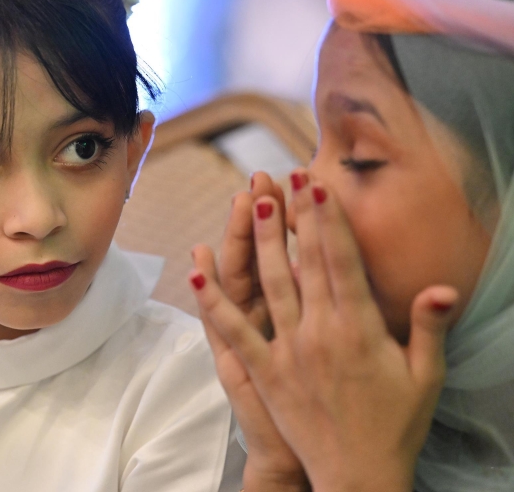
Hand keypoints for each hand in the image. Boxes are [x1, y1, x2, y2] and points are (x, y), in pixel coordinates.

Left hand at [193, 171, 456, 491]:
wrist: (359, 476)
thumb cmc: (395, 425)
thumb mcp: (424, 376)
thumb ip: (427, 327)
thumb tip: (442, 287)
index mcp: (359, 328)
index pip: (341, 262)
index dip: (328, 221)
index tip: (318, 186)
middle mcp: (320, 332)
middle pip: (304, 263)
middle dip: (293, 216)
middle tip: (283, 176)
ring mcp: (287, 350)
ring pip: (269, 285)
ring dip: (259, 242)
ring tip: (252, 202)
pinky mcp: (263, 372)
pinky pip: (233, 331)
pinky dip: (212, 301)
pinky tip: (195, 270)